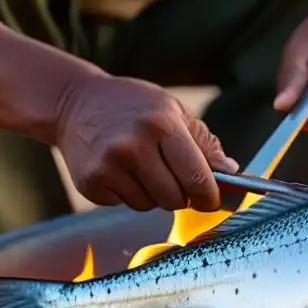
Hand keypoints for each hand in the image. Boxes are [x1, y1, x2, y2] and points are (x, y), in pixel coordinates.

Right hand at [54, 74, 238, 211]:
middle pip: (175, 198)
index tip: (211, 200)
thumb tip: (232, 173)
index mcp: (162, 125)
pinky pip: (123, 205)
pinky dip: (126, 194)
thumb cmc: (134, 106)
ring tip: (140, 166)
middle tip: (171, 177)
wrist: (75, 102)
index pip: (197, 177)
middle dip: (180, 194)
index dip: (209, 196)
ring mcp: (109, 165)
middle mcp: (134, 146)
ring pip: (149, 205)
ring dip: (152, 194)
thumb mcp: (173, 111)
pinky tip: (118, 169)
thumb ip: (204, 143)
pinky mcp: (90, 183)